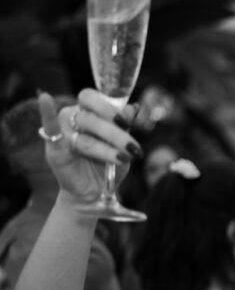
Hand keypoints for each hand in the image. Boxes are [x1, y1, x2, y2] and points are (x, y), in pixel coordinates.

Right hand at [35, 89, 139, 204]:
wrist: (97, 191)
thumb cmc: (108, 165)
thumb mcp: (122, 146)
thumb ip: (125, 126)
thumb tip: (133, 107)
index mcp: (89, 112)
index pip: (93, 98)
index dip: (109, 107)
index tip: (126, 122)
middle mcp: (73, 118)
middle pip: (91, 117)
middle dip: (114, 133)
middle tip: (132, 147)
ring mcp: (63, 131)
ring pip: (85, 137)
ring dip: (107, 149)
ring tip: (123, 159)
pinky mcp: (54, 147)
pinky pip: (50, 129)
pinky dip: (47, 114)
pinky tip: (46, 99)